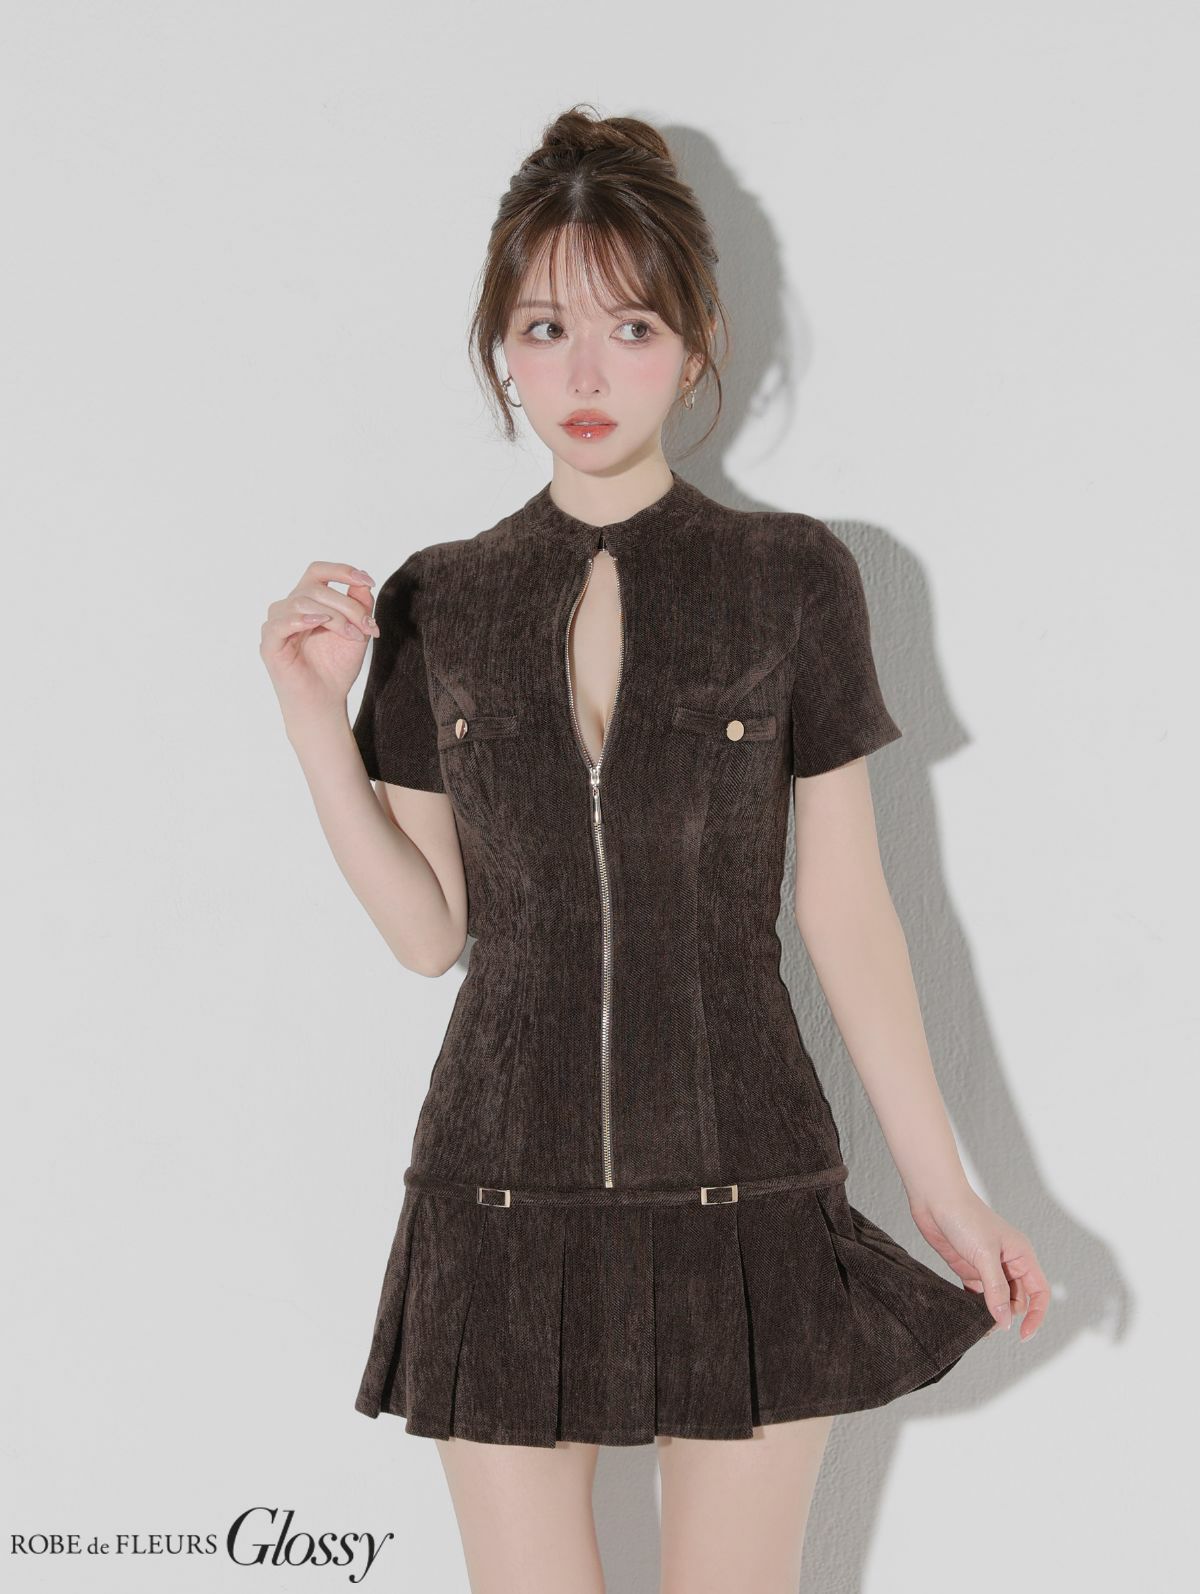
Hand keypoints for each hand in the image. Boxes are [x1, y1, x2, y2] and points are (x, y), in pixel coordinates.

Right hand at [259, 560, 379, 728]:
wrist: (326, 701)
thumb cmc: (336, 668)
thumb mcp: (357, 632)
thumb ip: (360, 606)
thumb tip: (363, 583)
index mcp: (308, 602)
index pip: (318, 572)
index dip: (342, 570)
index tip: (369, 581)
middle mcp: (289, 608)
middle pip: (315, 588)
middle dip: (348, 605)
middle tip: (367, 626)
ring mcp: (277, 625)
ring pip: (302, 601)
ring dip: (334, 616)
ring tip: (352, 635)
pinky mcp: (269, 644)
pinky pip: (279, 623)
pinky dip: (300, 619)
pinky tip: (318, 622)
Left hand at [908, 1185, 1049, 1340]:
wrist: (935, 1199)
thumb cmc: (965, 1217)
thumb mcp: (985, 1256)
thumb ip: (996, 1290)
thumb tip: (1005, 1321)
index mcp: (1021, 1256)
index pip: (1039, 1292)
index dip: (1036, 1315)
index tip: (1023, 1334)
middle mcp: (1008, 1263)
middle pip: (1017, 1300)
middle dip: (1007, 1316)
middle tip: (990, 1326)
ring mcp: (988, 1267)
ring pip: (997, 1300)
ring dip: (990, 1314)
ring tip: (978, 1325)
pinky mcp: (969, 1268)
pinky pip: (977, 1295)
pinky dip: (975, 1306)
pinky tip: (967, 1314)